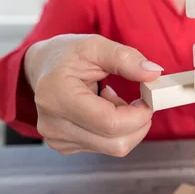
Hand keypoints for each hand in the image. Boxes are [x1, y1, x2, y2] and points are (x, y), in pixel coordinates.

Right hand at [24, 34, 162, 155]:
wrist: (41, 68)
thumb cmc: (67, 55)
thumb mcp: (96, 46)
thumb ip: (125, 58)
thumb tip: (153, 73)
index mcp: (57, 96)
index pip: (110, 123)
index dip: (139, 115)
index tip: (149, 100)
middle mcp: (53, 124)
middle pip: (116, 142)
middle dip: (138, 123)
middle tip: (138, 101)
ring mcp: (57, 139)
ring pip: (114, 147)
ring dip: (126, 126)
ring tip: (112, 100)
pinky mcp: (64, 147)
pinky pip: (105, 147)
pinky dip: (114, 131)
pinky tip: (102, 111)